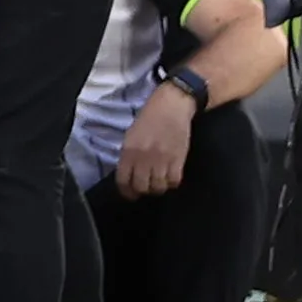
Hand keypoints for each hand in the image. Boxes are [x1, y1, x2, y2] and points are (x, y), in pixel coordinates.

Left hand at [113, 79, 194, 198]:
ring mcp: (162, 159)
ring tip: (159, 182)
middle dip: (143, 191)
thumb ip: (129, 155)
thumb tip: (128, 174)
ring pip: (158, 187)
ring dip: (158, 188)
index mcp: (129, 151)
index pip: (123, 180)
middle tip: (147, 188)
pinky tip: (170, 177)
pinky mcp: (178, 159)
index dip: (126, 191)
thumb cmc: (149, 118)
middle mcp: (144, 158)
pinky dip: (172, 182)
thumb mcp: (131, 136)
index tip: (130, 194)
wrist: (171, 107)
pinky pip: (175, 181)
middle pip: (142, 187)